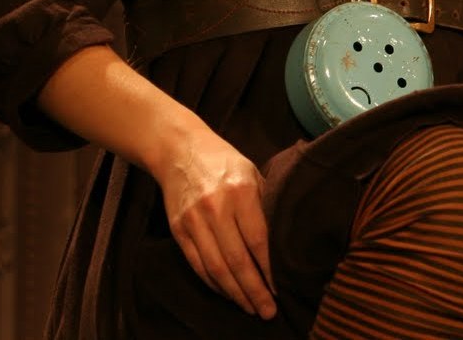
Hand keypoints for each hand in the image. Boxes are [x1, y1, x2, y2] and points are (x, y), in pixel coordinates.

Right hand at [152, 131, 275, 318]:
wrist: (180, 150)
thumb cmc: (226, 162)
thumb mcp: (254, 174)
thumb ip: (265, 206)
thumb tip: (283, 242)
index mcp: (240, 193)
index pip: (258, 240)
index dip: (269, 268)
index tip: (280, 288)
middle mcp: (215, 209)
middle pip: (236, 260)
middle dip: (253, 290)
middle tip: (268, 311)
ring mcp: (193, 221)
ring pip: (215, 267)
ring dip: (234, 292)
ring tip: (250, 308)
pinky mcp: (178, 230)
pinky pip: (197, 264)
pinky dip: (213, 282)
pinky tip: (228, 292)